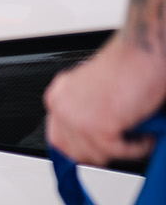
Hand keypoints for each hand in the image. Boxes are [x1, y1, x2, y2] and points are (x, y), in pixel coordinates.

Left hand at [44, 34, 165, 164]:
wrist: (144, 49)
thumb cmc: (130, 63)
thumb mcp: (96, 90)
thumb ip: (89, 110)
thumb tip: (96, 138)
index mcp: (59, 96)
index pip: (58, 139)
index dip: (79, 149)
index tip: (96, 153)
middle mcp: (62, 107)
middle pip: (74, 152)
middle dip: (102, 153)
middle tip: (123, 144)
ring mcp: (77, 118)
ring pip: (96, 155)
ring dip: (122, 150)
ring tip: (139, 136)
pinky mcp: (98, 126)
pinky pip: (117, 151)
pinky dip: (136, 148)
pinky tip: (146, 136)